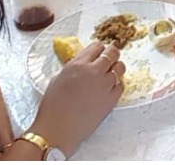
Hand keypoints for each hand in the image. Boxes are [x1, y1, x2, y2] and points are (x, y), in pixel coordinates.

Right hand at [30, 41, 124, 156]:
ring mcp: (105, 85)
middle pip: (112, 52)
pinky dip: (117, 84)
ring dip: (116, 68)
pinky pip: (121, 85)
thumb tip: (83, 64)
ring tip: (110, 73)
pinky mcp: (112, 99)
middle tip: (109, 58)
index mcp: (78, 64)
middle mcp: (94, 71)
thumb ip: (74, 68)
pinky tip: (110, 87)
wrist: (58, 129)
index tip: (99, 52)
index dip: (99, 49)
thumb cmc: (53, 106)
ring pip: (120, 67)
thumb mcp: (58, 78)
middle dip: (111, 54)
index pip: (97, 46)